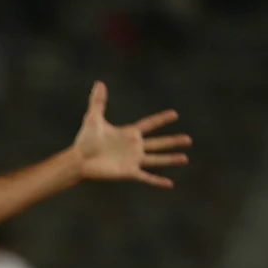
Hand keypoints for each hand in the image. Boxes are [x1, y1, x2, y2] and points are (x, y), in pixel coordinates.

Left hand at [72, 81, 190, 188]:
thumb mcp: (93, 119)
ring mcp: (133, 160)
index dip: (161, 119)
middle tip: (189, 140)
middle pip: (158, 143)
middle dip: (173, 141)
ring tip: (185, 159)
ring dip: (170, 159)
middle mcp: (134, 147)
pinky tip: (169, 184)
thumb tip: (99, 83)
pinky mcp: (128, 172)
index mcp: (128, 133)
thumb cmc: (84, 140)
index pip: (149, 124)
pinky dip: (157, 181)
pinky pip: (146, 177)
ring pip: (156, 159)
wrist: (78, 160)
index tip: (174, 114)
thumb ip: (98, 102)